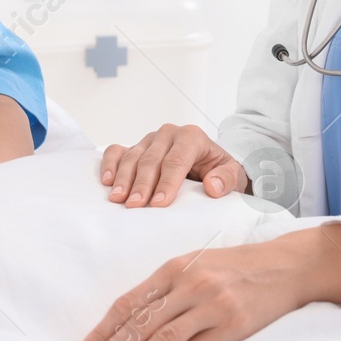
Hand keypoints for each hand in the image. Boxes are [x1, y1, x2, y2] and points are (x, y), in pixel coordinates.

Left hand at [72, 238, 303, 340]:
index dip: (103, 328)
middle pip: (140, 323)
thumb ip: (166, 288)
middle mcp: (190, 284)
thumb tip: (131, 322)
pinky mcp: (231, 326)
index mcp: (175, 267)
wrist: (284, 266)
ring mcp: (211, 306)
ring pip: (162, 339)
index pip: (129, 303)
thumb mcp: (197, 263)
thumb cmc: (236, 265)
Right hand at [100, 123, 247, 207]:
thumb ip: (227, 179)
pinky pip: (117, 151)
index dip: (167, 182)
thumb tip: (212, 186)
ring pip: (132, 157)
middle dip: (142, 184)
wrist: (211, 164)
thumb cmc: (219, 170)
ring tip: (118, 199)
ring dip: (123, 179)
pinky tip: (107, 181)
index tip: (159, 203)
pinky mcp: (136, 147)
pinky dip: (110, 164)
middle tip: (135, 206)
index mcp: (191, 136)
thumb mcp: (233, 174)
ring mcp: (149, 140)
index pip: (176, 160)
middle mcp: (168, 134)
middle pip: (151, 160)